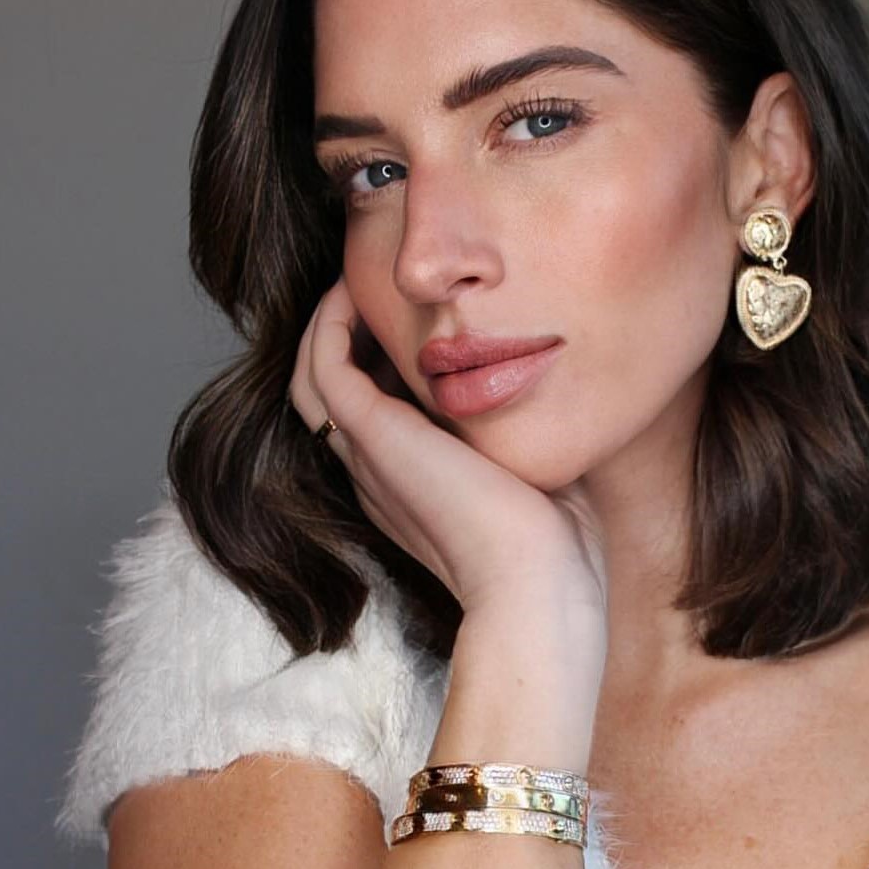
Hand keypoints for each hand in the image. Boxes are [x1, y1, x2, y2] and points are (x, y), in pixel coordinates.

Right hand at [288, 280, 607, 633]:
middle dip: (344, 335)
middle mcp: (378, 473)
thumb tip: (549, 396)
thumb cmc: (556, 549)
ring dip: (325, 324)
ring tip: (354, 281)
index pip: (370, 416)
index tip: (411, 321)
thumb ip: (524, 439)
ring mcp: (370, 456)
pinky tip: (354, 291)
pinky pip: (323, 365)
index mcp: (410, 488)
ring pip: (311, 378)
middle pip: (329, 394)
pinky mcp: (374, 437)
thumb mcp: (534, 479)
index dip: (377, 362)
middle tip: (372, 289)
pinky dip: (328, 324)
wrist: (540, 587)